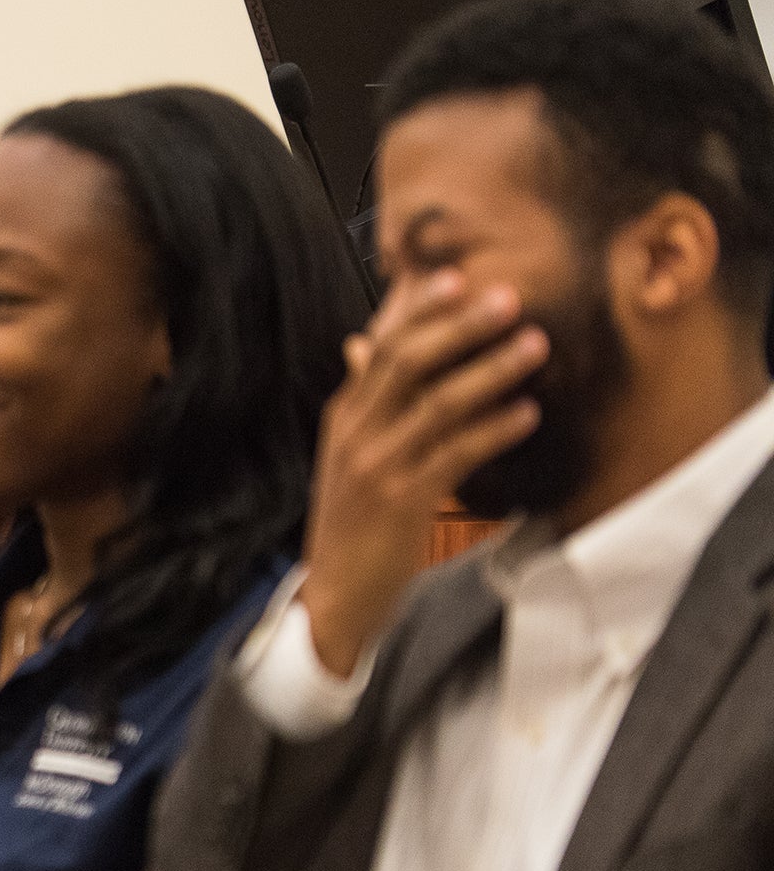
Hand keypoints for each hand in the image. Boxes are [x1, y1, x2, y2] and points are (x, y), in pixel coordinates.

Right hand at [299, 269, 547, 675]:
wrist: (334, 596)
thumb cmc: (353, 523)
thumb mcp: (348, 454)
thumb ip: (365, 399)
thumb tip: (362, 341)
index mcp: (344, 416)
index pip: (379, 346)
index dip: (416, 308)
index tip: (457, 274)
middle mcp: (355, 433)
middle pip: (406, 360)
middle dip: (458, 325)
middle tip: (507, 297)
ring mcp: (376, 465)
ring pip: (436, 402)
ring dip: (490, 370)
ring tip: (535, 346)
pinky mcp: (402, 500)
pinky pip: (455, 454)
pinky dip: (495, 430)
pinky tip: (529, 413)